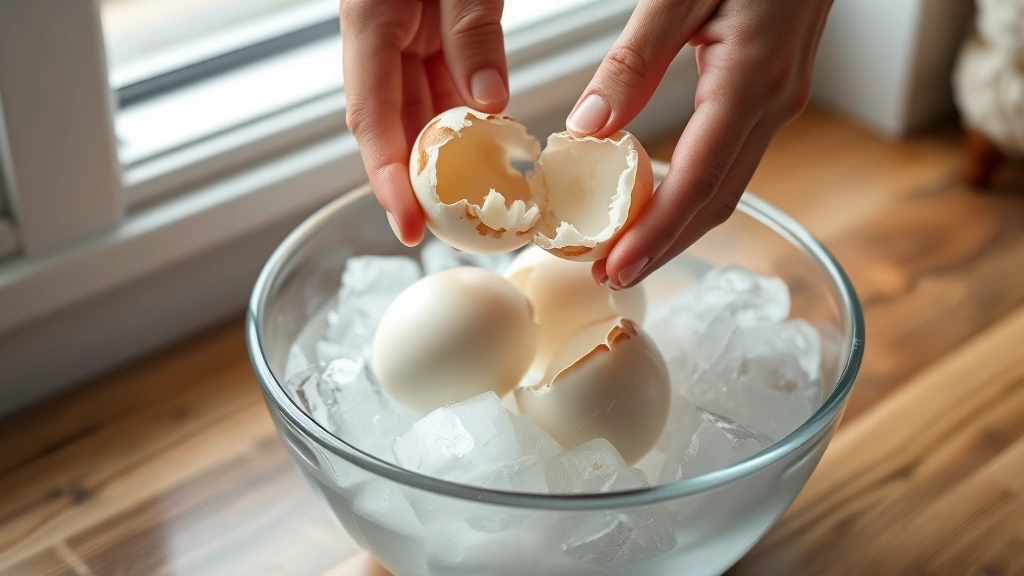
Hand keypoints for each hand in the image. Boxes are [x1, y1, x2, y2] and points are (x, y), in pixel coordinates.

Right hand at [340, 0, 508, 246]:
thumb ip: (472, 32)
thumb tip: (489, 99)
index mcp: (369, 21)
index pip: (371, 115)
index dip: (387, 179)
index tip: (408, 226)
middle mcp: (379, 37)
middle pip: (391, 125)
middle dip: (416, 185)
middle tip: (447, 232)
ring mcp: (404, 35)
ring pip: (421, 109)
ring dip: (447, 157)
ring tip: (475, 203)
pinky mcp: (431, 30)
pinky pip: (446, 83)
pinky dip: (469, 119)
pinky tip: (492, 147)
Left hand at [569, 0, 832, 288]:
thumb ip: (634, 59)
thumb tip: (588, 128)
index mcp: (751, 81)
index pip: (698, 180)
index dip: (656, 233)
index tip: (614, 269)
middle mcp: (773, 103)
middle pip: (718, 200)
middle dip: (665, 247)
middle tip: (611, 277)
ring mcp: (780, 101)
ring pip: (728, 185)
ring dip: (679, 227)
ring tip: (628, 250)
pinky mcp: (773, 93)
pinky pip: (732, 159)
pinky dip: (694, 191)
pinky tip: (660, 198)